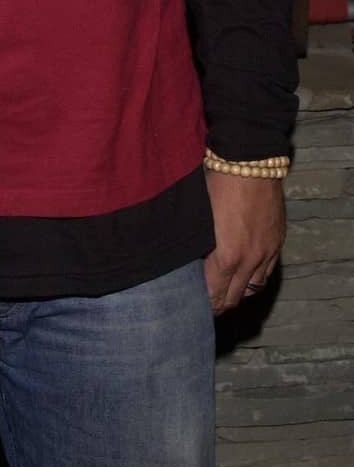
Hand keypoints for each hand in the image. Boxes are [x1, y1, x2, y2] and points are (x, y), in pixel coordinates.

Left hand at [203, 171, 285, 313]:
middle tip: (205, 301)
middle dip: (219, 303)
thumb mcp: (198, 217)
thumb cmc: (216, 184)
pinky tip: (243, 274)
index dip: (204, 304)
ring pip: (253, 289)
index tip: (193, 304)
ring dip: (238, 292)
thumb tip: (189, 263)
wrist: (250, 162)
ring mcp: (266, 253)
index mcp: (226, 256)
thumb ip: (197, 245)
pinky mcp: (277, 243)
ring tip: (224, 289)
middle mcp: (249, 261)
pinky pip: (267, 273)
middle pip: (234, 298)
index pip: (215, 296)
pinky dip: (254, 279)